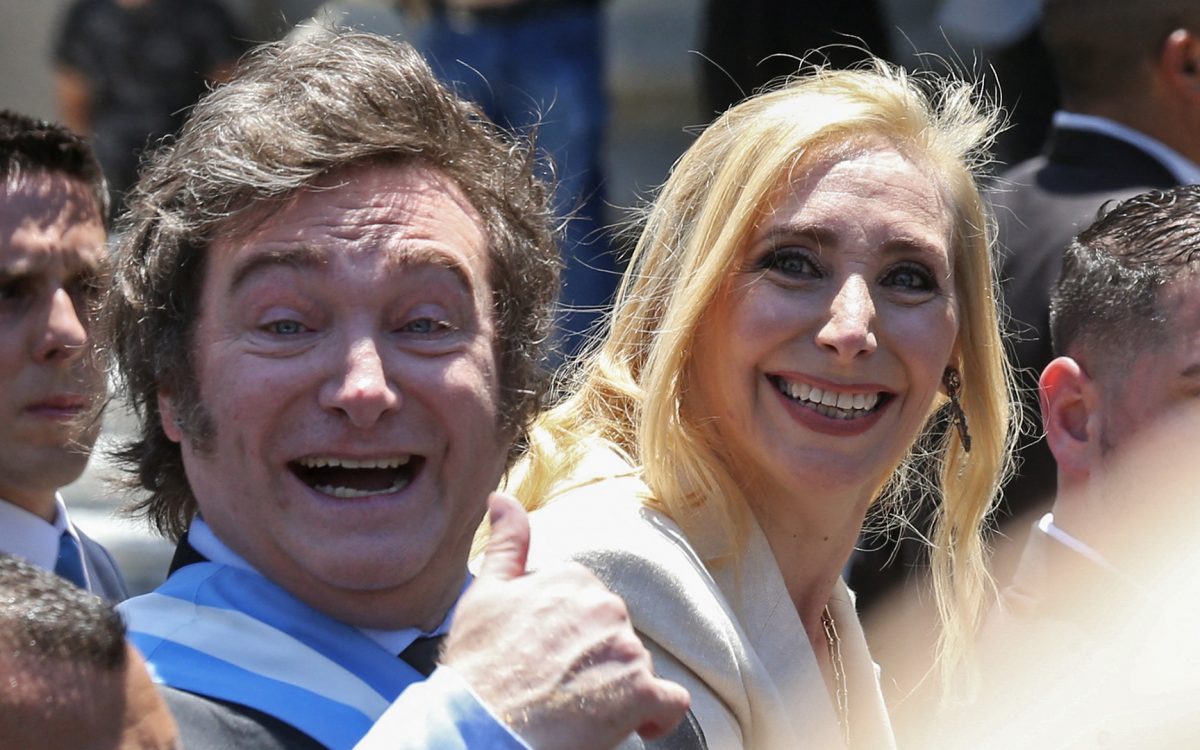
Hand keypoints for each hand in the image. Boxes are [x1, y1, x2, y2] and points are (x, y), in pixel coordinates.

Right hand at [443, 494, 689, 748]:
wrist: (481, 727)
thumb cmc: (478, 666)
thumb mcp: (484, 594)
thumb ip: (506, 543)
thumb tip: (503, 497)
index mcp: (573, 579)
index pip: (587, 605)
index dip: (567, 635)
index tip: (544, 656)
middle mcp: (607, 606)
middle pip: (614, 635)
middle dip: (593, 659)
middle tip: (557, 687)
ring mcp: (627, 649)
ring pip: (636, 667)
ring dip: (616, 688)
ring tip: (578, 711)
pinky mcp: (641, 692)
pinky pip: (671, 702)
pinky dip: (655, 715)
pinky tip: (631, 725)